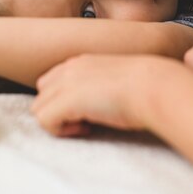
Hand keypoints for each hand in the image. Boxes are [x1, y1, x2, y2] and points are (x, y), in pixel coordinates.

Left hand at [31, 54, 174, 136]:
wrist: (154, 86)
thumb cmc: (146, 86)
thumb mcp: (116, 79)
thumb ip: (98, 85)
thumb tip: (95, 104)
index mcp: (82, 62)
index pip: (52, 82)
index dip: (64, 100)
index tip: (88, 109)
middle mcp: (69, 69)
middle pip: (41, 96)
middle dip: (57, 111)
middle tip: (85, 120)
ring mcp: (65, 84)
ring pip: (38, 109)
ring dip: (58, 122)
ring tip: (85, 125)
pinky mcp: (65, 101)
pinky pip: (44, 122)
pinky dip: (61, 131)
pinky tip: (85, 129)